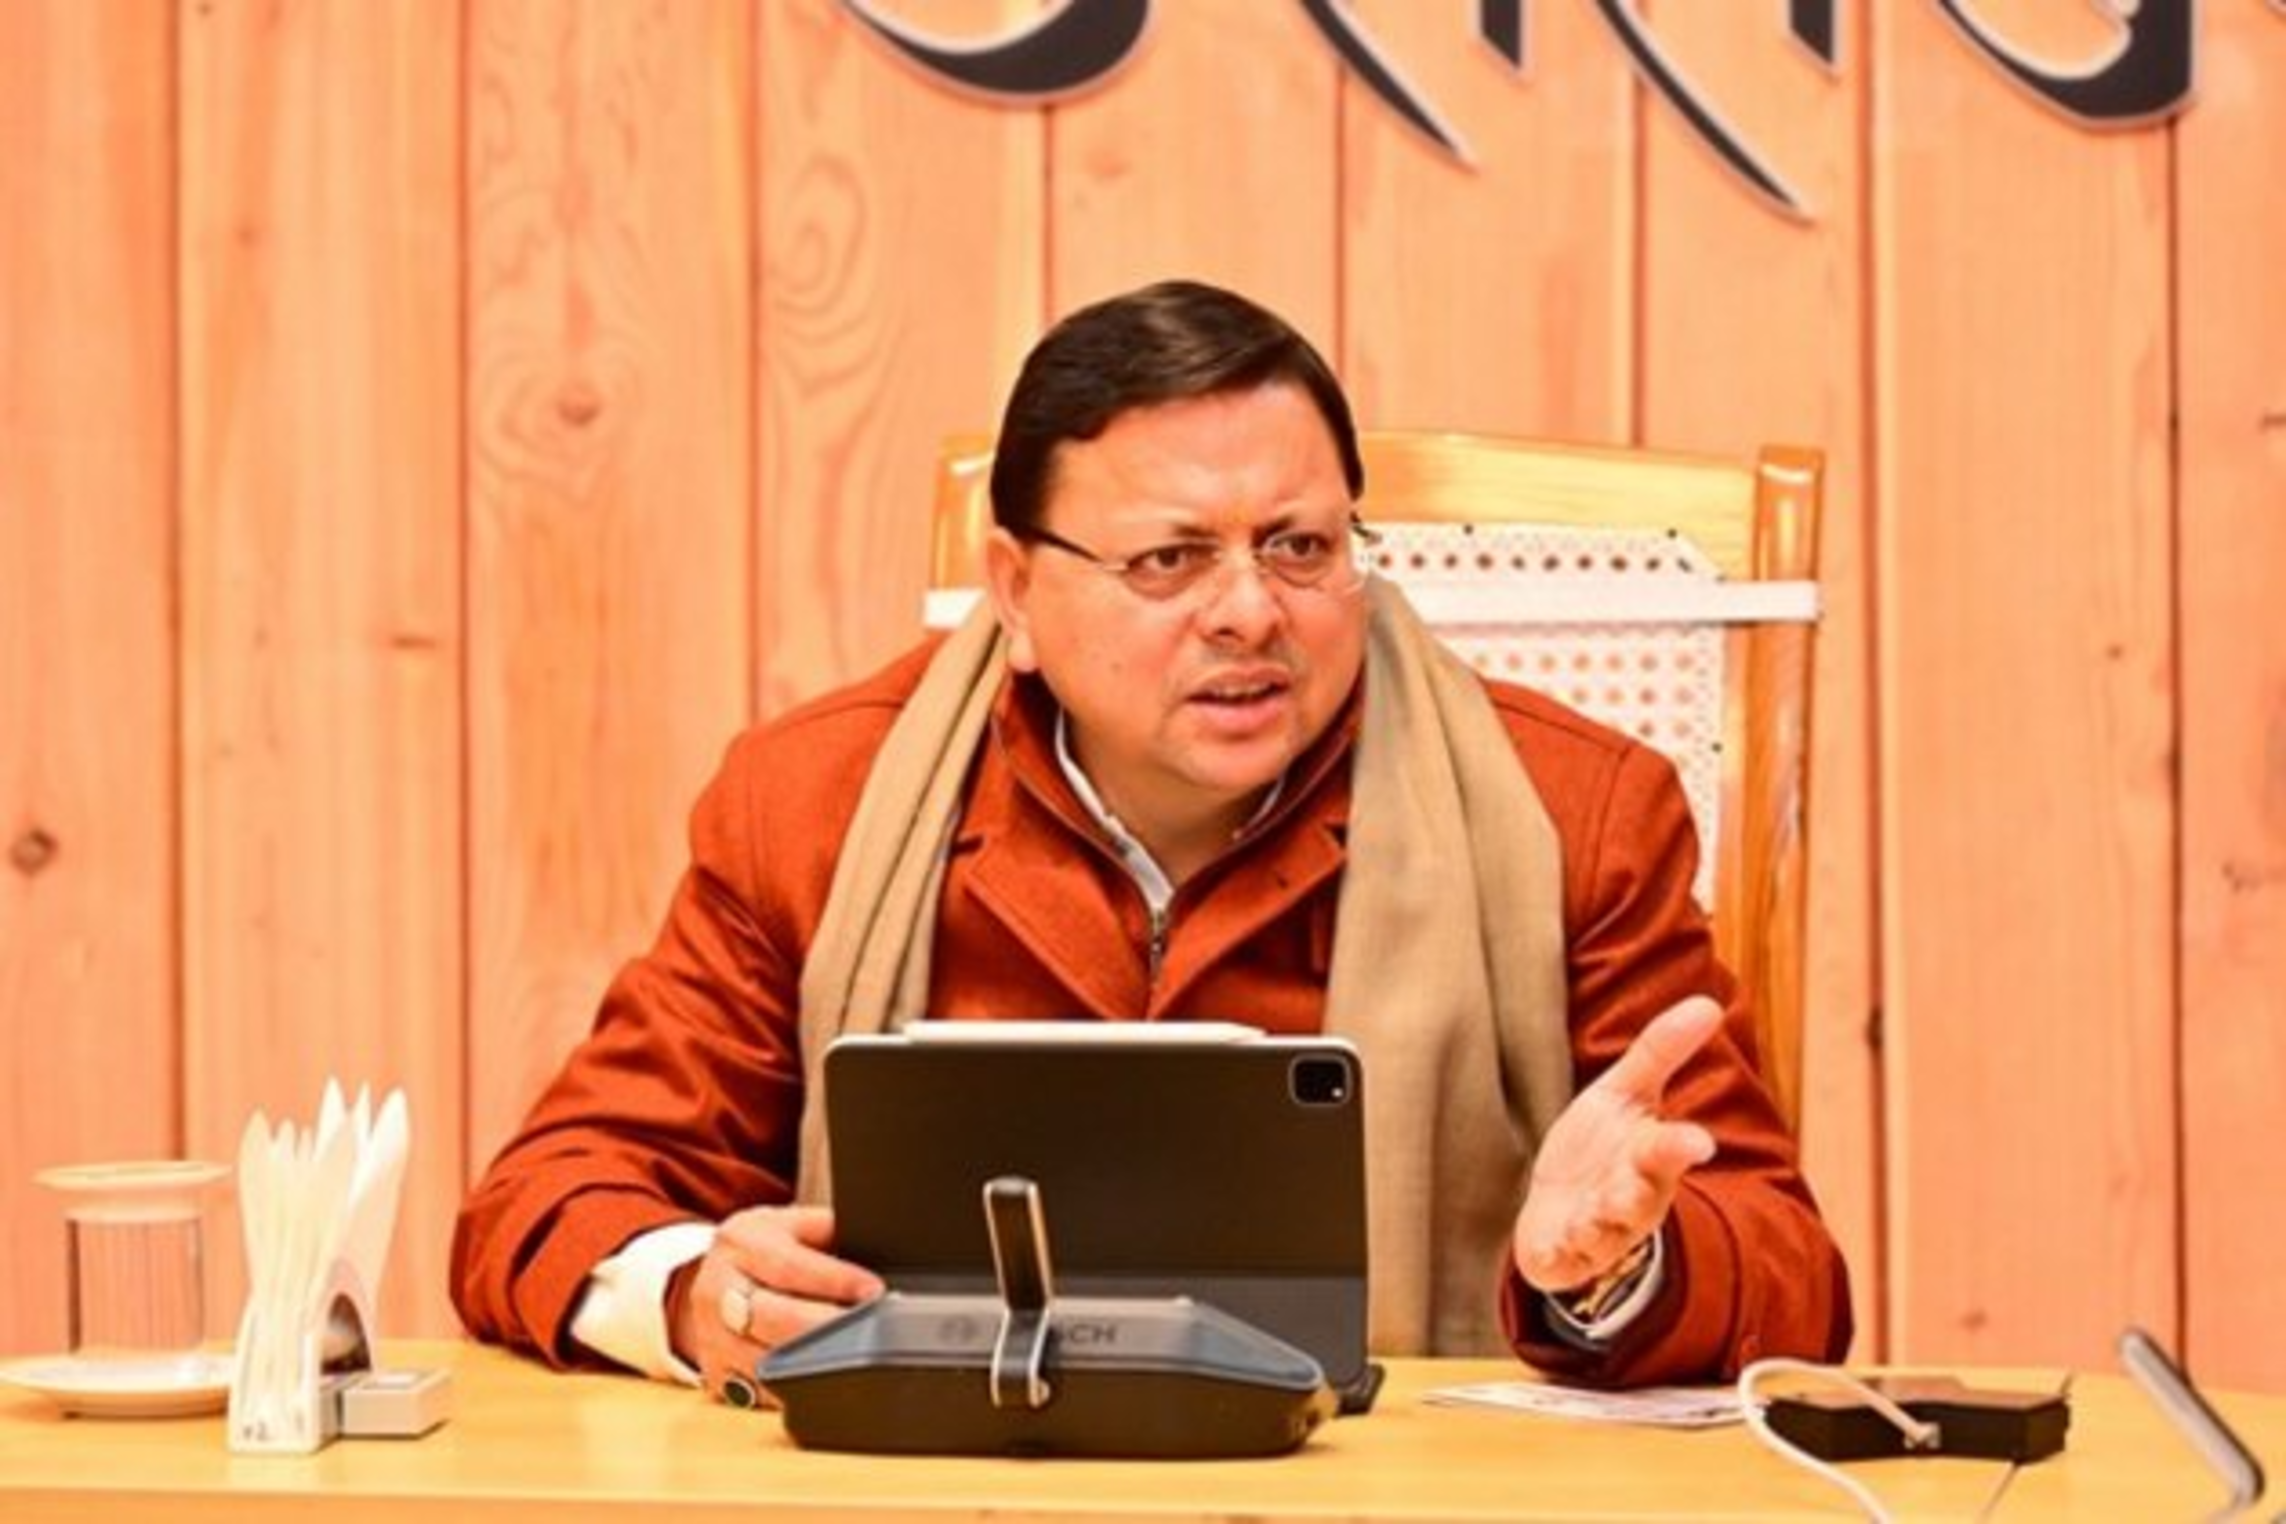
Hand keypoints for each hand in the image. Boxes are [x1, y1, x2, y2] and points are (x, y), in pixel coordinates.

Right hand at [674, 1204, 883, 1405]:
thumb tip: (878, 1242)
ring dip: (812, 1366)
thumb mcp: (790, 1224)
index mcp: (740, 1243)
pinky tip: (822, 1382)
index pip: (788, 1265)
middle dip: (827, 1330)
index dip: (835, 1281)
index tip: (873, 1292)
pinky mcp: (715, 1373)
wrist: (709, 1276)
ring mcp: (710, 1336)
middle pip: (772, 1318)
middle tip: (870, 1334)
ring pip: (763, 1363)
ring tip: (853, 1360)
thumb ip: (828, 1230)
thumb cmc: (763, 1250)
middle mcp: (716, 1288)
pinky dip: (792, 1391)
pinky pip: (756, 1392)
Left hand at [1511, 996, 1721, 1294]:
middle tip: (1626, 1190)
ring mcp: (1597, 1230)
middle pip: (1638, 1198)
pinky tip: (1547, 1251)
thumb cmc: (1605, 1147)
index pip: (1669, 1150)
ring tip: (1585, 1221)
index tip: (1699, 1142)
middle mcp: (1630, 1199)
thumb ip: (1661, 1051)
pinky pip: (1560, 1261)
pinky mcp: (1563, 1255)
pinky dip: (1554, 1256)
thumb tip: (1708, 1003)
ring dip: (1594, 1227)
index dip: (1681, 1145)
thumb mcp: (1626, 1092)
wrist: (1566, 1208)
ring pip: (1602, 1233)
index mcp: (1649, 1158)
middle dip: (1632, 1195)